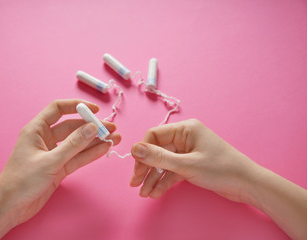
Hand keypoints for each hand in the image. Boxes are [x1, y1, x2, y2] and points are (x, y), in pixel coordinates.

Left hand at [0, 99, 120, 226]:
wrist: (10, 207)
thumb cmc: (22, 181)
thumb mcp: (49, 161)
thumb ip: (73, 145)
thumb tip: (93, 128)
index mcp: (37, 130)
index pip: (58, 109)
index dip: (76, 106)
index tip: (95, 109)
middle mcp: (46, 139)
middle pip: (72, 127)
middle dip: (92, 127)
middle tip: (111, 128)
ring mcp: (54, 154)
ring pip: (78, 143)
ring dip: (95, 141)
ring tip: (115, 138)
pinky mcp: (59, 168)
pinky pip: (78, 157)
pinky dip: (90, 154)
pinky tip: (104, 149)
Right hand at [130, 119, 257, 201]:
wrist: (247, 185)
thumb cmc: (220, 169)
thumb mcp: (186, 164)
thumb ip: (158, 157)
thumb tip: (134, 148)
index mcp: (185, 129)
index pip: (154, 135)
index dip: (143, 151)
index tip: (135, 168)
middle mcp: (185, 138)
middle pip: (157, 151)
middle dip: (146, 168)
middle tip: (135, 184)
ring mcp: (188, 152)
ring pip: (164, 163)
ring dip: (153, 178)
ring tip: (144, 193)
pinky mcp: (191, 164)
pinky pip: (173, 171)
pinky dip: (165, 182)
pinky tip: (155, 193)